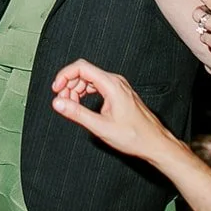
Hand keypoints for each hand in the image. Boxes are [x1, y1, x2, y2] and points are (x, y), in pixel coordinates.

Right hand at [49, 58, 168, 162]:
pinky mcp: (119, 93)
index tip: (56, 90)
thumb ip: (77, 113)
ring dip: (76, 90)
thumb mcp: (100, 127)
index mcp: (111, 85)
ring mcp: (118, 86)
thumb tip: (58, 103)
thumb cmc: (134, 136)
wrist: (154, 143)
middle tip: (62, 102)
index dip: (64, 75)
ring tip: (71, 106)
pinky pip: (97, 85)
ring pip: (90, 79)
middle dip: (69, 84)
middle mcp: (115, 81)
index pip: (81, 67)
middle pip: (84, 71)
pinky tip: (82, 105)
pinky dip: (85, 93)